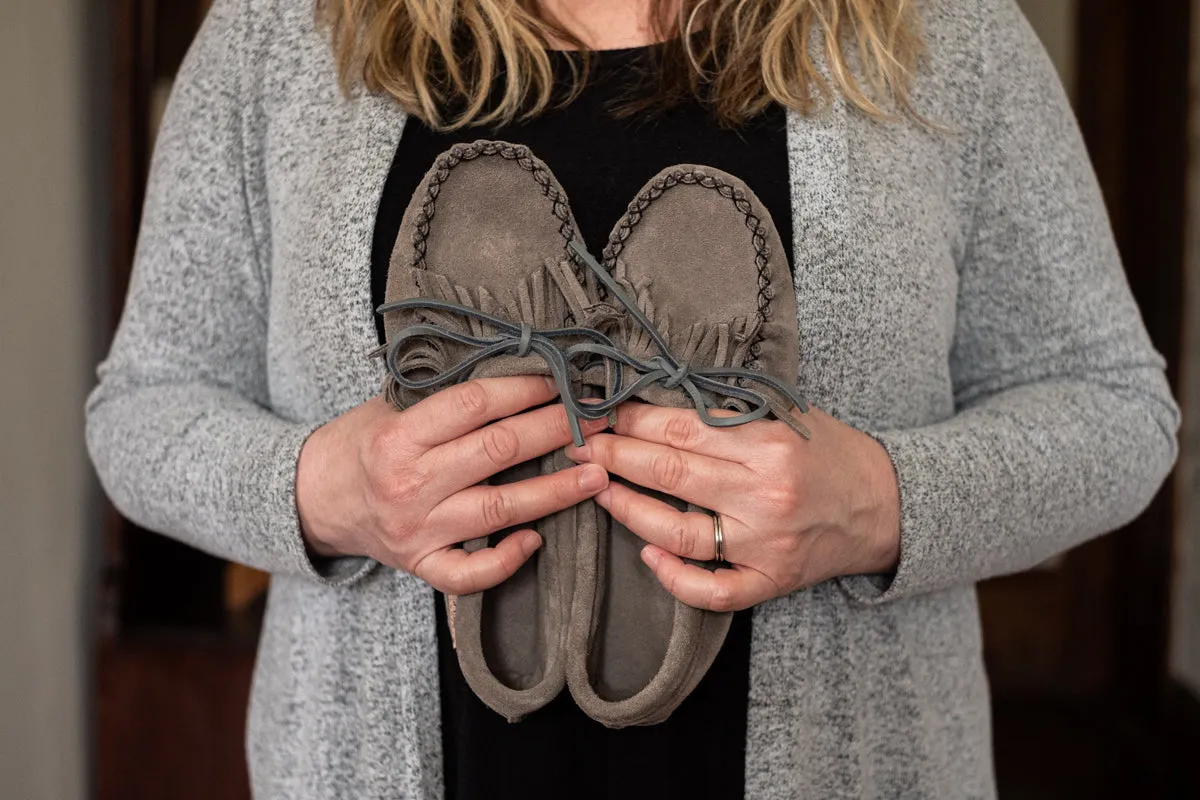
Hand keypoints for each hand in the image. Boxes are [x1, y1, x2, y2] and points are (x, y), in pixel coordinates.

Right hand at [297, 376, 609, 593]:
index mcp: (399, 437)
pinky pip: (469, 573)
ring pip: (499, 510)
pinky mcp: (421, 565)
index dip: (525, 390)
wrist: (316, 499)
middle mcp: (408, 484)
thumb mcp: (391, 406)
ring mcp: (416, 530)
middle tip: (599, 420)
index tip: (563, 380)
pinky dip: (505, 560)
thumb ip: (444, 396)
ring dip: (554, 491)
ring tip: (597, 474)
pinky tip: (538, 540)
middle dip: (556, 431)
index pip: (474, 405)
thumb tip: (520, 370)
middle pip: (497, 451)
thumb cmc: (365, 443)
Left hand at [565, 403, 899, 610]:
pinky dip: (674, 578)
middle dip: (614, 455)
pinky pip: (713, 590)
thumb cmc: (828, 453)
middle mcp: (765, 495)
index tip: (596, 409)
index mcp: (769, 444)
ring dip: (626, 509)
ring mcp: (766, 544)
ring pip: (678, 531)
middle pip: (669, 473)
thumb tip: (652, 399)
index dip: (630, 418)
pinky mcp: (771, 581)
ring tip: (596, 487)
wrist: (885, 505)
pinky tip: (646, 555)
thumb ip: (728, 412)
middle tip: (577, 443)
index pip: (681, 427)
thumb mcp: (786, 416)